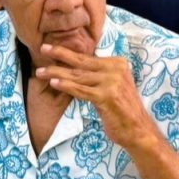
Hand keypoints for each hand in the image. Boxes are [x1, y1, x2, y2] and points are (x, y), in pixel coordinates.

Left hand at [35, 43, 160, 148]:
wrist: (138, 130)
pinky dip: (67, 86)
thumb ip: (96, 78)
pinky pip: (81, 90)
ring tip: (41, 71)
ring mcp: (112, 82)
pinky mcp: (107, 96)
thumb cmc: (121, 111)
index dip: (69, 53)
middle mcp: (115, 69)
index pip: (88, 58)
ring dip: (57, 73)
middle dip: (60, 54)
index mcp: (117, 63)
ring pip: (78, 76)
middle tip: (43, 48)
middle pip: (81, 62)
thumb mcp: (111, 88)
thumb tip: (72, 72)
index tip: (53, 48)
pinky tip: (54, 83)